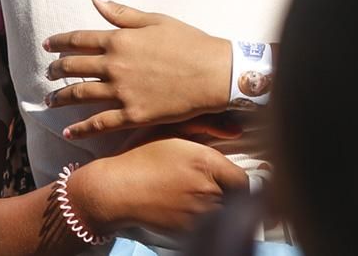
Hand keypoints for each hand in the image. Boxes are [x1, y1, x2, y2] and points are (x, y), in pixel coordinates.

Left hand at [44, 0, 231, 138]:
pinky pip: (100, 123)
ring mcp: (121, 92)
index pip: (78, 39)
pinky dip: (82, 128)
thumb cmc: (188, 42)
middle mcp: (114, 66)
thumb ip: (121, 12)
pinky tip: (68, 132)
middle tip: (49, 73)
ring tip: (50, 101)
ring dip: (62, 98)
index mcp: (118, 39)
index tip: (47, 45)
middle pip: (74, 67)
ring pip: (81, 95)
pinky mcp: (133, 114)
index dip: (60, 42)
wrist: (213, 73)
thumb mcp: (154, 20)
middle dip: (57, 70)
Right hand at [69, 138, 249, 236]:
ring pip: (223, 215)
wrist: (115, 189)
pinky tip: (184, 210)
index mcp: (205, 162)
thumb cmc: (140, 156)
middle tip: (210, 188)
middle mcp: (207, 189)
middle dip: (227, 194)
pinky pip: (207, 228)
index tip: (231, 181)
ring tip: (196, 198)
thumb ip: (206, 125)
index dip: (238, 182)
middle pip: (236, 199)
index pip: (243, 181)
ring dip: (217, 208)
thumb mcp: (170, 130)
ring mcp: (198, 213)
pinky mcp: (187, 231)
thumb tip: (237, 131)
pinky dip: (202, 222)